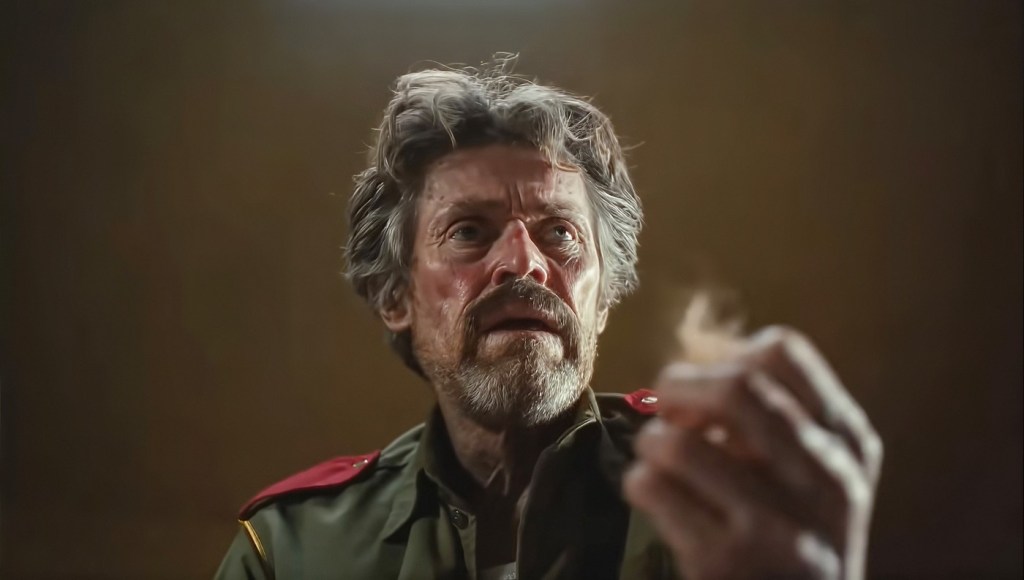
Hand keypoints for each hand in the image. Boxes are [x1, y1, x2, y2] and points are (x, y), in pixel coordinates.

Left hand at [624, 327, 882, 578]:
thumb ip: (776, 414)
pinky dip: (639, 484)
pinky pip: (652, 488)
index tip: (709, 389)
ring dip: (651, 444)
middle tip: (665, 411)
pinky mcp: (725, 563)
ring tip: (660, 463)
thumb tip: (697, 352)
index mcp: (849, 444)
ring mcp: (777, 528)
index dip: (725, 359)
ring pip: (678, 442)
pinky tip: (657, 501)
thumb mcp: (815, 472)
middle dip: (677, 389)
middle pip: (732, 388)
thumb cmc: (794, 535)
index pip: (781, 351)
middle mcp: (826, 481)